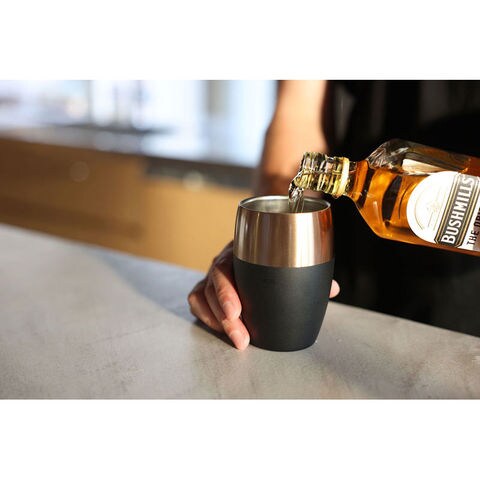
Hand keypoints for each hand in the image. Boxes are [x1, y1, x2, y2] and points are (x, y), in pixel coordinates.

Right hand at [188, 241, 339, 349]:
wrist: (257, 238)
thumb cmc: (273, 251)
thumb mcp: (288, 256)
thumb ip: (308, 273)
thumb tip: (332, 290)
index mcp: (239, 249)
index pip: (225, 267)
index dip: (227, 291)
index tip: (237, 312)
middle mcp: (222, 262)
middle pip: (213, 287)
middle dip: (225, 316)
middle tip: (241, 337)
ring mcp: (212, 275)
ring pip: (202, 296)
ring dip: (217, 321)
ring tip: (237, 340)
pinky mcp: (206, 288)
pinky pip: (197, 301)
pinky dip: (206, 317)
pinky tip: (220, 330)